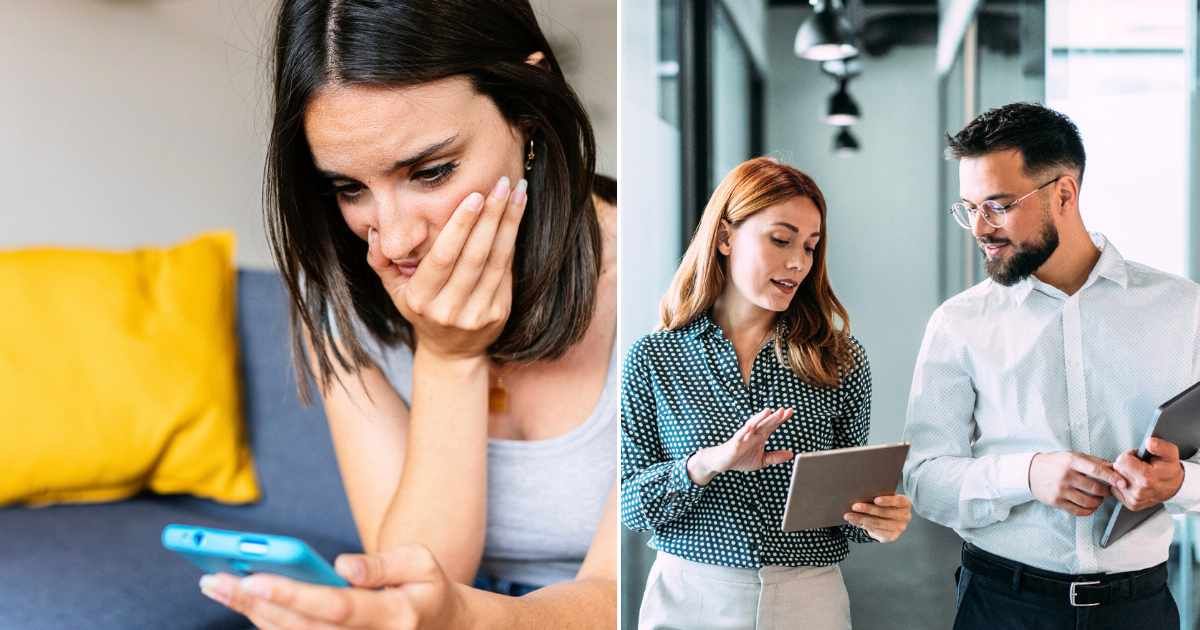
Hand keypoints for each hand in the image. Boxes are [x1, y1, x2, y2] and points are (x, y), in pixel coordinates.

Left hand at [200, 544, 470, 628]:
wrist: (441, 629)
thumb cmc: (426, 589)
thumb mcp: (422, 563)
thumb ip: (383, 564)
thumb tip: (342, 564)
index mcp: (392, 617)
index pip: (335, 606)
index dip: (293, 595)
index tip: (255, 578)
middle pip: (300, 627)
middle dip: (254, 602)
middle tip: (214, 578)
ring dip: (251, 612)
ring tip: (217, 583)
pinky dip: (266, 621)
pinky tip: (243, 600)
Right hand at [368, 176, 527, 360]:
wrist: (451, 351)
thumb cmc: (420, 309)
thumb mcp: (394, 289)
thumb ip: (381, 260)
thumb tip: (375, 231)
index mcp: (420, 298)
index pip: (443, 257)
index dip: (460, 226)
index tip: (474, 196)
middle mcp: (448, 308)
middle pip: (475, 256)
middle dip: (491, 216)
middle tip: (501, 183)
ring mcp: (476, 313)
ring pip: (496, 262)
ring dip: (509, 224)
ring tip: (518, 192)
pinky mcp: (498, 314)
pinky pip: (507, 273)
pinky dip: (513, 242)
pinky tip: (517, 217)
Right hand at [687, 408, 794, 484]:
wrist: (722, 462)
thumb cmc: (740, 458)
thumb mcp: (762, 460)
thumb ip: (775, 456)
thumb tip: (791, 454)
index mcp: (760, 436)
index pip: (772, 425)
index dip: (781, 419)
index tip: (790, 411)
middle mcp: (753, 433)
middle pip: (765, 423)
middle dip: (774, 417)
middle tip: (784, 410)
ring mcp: (744, 436)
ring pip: (753, 425)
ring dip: (760, 418)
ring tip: (768, 411)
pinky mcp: (735, 442)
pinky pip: (740, 435)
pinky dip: (745, 430)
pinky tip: (751, 425)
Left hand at [844, 494, 911, 542]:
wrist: (889, 519)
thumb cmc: (885, 504)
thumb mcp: (885, 498)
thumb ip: (878, 496)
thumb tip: (859, 493)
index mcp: (905, 503)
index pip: (898, 501)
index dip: (887, 500)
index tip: (875, 499)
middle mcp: (905, 516)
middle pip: (885, 513)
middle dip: (868, 509)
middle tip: (854, 506)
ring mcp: (900, 528)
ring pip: (878, 523)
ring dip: (861, 518)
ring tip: (849, 515)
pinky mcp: (892, 536)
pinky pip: (875, 531)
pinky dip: (862, 525)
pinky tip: (853, 521)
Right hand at [1029, 451, 1126, 516]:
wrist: (1031, 472)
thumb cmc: (1055, 463)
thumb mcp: (1073, 456)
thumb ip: (1094, 462)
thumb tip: (1115, 467)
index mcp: (1071, 461)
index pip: (1096, 470)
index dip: (1112, 477)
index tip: (1123, 483)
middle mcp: (1066, 476)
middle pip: (1095, 489)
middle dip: (1106, 492)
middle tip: (1107, 491)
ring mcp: (1060, 490)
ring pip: (1089, 502)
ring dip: (1098, 502)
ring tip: (1098, 498)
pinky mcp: (1056, 502)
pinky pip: (1079, 511)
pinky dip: (1089, 510)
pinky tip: (1090, 505)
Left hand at [1111, 438, 1184, 511]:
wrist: (1174, 486)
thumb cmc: (1169, 468)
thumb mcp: (1170, 452)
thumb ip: (1160, 445)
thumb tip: (1149, 442)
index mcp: (1148, 478)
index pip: (1123, 461)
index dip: (1129, 456)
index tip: (1138, 458)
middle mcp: (1140, 491)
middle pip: (1117, 469)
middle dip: (1125, 465)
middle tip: (1138, 466)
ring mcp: (1135, 500)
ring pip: (1115, 480)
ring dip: (1123, 475)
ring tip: (1137, 474)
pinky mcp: (1131, 505)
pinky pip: (1116, 490)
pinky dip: (1122, 485)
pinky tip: (1133, 483)